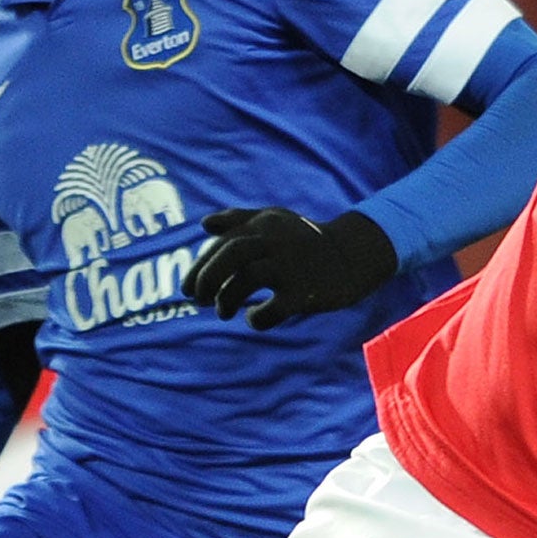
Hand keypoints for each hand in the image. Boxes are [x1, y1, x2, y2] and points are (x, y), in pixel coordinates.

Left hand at [182, 208, 397, 329]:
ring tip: (223, 312)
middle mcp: (275, 242)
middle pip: (232, 254)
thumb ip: (238, 219)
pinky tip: (254, 318)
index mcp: (264, 225)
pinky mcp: (304, 292)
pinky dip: (258, 318)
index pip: (223, 243)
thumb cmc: (304, 240)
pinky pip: (274, 308)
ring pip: (249, 279)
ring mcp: (291, 267)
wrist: (349, 256)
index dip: (200, 266)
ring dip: (228, 299)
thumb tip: (204, 224)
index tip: (187, 289)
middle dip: (208, 277)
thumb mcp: (273, 220)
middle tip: (198, 300)